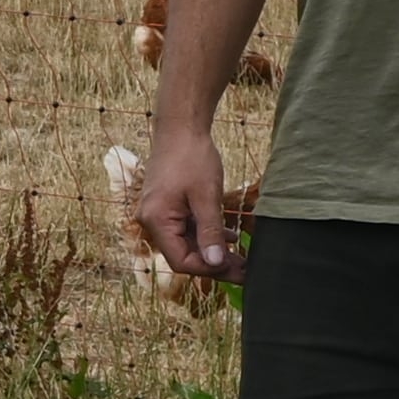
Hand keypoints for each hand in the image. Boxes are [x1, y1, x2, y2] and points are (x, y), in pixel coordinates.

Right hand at [130, 129, 239, 280]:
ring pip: (186, 243)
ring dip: (212, 251)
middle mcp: (152, 221)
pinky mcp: (167, 206)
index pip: (181, 261)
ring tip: (242, 258)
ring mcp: (158, 214)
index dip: (209, 269)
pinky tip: (228, 237)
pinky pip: (185, 229)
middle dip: (214, 264)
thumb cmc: (192, 157)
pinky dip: (206, 235)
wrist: (180, 127)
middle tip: (245, 271)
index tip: (236, 269)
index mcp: (157, 221)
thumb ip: (210, 231)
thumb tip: (216, 262)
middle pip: (183, 255)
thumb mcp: (206, 196)